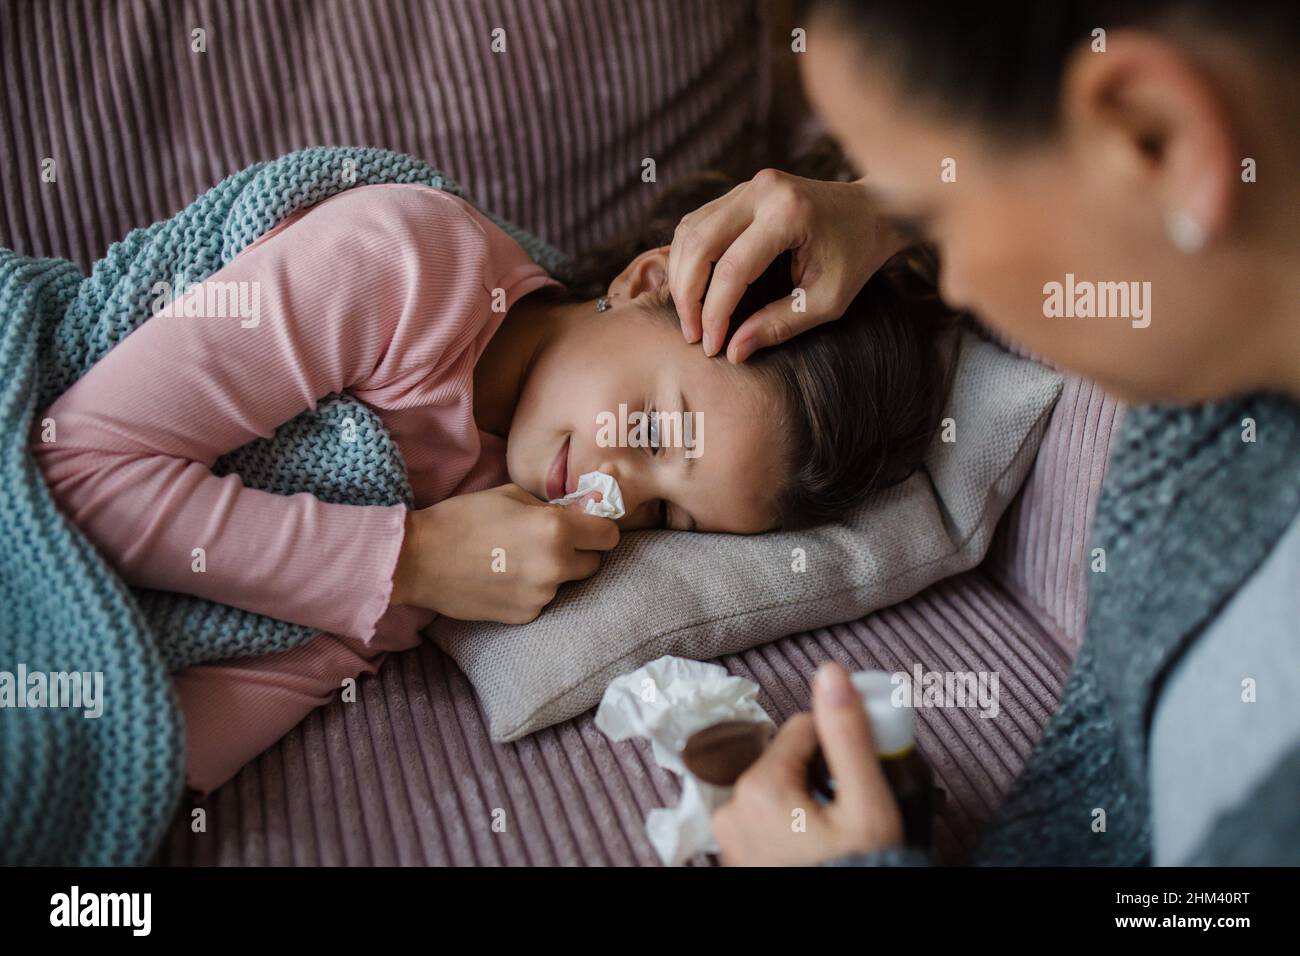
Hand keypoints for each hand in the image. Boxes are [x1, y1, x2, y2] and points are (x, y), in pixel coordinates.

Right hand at [390, 484, 618, 623]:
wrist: (419, 559)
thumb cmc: (463, 518)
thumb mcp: (512, 495)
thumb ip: (554, 506)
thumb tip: (583, 510)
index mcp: (556, 529)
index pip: (609, 536)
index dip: (598, 529)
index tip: (586, 528)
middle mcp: (555, 566)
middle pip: (594, 564)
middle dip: (579, 552)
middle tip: (548, 543)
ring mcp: (540, 596)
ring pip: (565, 583)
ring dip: (552, 573)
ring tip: (515, 560)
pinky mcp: (524, 616)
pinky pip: (541, 601)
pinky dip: (530, 591)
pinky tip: (503, 578)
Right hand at [667, 168, 905, 362]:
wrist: (876, 209)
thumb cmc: (856, 257)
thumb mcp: (826, 301)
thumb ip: (779, 325)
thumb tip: (733, 351)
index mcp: (788, 214)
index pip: (733, 270)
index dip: (715, 313)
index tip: (712, 346)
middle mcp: (762, 191)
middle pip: (699, 245)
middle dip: (688, 296)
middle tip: (692, 334)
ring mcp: (749, 185)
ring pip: (690, 231)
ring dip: (681, 276)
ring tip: (690, 315)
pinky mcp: (742, 190)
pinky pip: (698, 222)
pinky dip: (688, 257)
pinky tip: (693, 287)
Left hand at [711, 662, 904, 865]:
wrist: (839, 934)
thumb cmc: (858, 873)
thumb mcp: (866, 803)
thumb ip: (847, 734)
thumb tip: (830, 672)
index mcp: (758, 788)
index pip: (802, 729)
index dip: (838, 741)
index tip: (861, 765)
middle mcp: (731, 809)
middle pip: (785, 759)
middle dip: (819, 770)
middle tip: (850, 800)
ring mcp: (729, 837)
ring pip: (774, 787)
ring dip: (803, 793)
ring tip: (834, 825)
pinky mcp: (735, 858)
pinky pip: (763, 818)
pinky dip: (788, 820)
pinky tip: (815, 841)